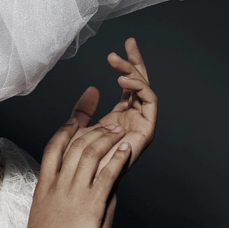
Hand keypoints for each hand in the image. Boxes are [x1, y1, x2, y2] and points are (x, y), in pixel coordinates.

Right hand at [21, 120, 130, 227]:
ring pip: (90, 153)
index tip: (77, 116)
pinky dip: (117, 158)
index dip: (67, 127)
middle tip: (108, 122)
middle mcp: (58, 184)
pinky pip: (106, 174)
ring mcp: (74, 193)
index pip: (54, 145)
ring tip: (119, 130)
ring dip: (107, 138)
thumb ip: (50, 196)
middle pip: (75, 144)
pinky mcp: (91, 205)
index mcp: (44, 185)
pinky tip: (126, 150)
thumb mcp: (41, 213)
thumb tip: (59, 188)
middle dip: (93, 127)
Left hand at [68, 37, 157, 170]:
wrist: (82, 185)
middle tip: (129, 42)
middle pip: (140, 83)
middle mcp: (134, 119)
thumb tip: (92, 88)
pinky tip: (124, 81)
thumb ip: (84, 109)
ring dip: (133, 72)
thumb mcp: (77, 128)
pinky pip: (150, 103)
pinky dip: (140, 88)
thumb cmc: (77, 164)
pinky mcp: (146, 132)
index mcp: (120, 116)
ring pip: (145, 89)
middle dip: (136, 61)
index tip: (121, 46)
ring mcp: (141, 124)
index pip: (128, 84)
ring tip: (117, 64)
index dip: (126, 64)